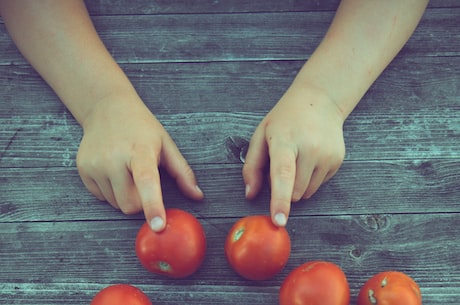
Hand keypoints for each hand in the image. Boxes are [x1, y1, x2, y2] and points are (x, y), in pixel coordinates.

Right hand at [76, 93, 202, 230]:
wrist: (107, 108)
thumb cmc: (142, 128)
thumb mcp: (166, 144)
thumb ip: (182, 172)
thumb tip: (198, 196)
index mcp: (140, 150)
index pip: (147, 182)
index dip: (153, 205)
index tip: (158, 225)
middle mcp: (114, 158)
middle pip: (130, 205)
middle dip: (141, 203)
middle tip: (144, 182)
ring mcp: (96, 164)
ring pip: (115, 204)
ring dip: (125, 197)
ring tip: (127, 172)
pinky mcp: (83, 169)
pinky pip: (101, 197)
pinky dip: (111, 192)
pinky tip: (113, 171)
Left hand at [243, 84, 345, 226]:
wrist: (320, 101)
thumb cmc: (285, 120)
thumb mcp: (261, 135)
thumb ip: (252, 166)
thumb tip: (250, 194)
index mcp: (286, 140)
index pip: (283, 174)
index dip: (280, 200)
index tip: (279, 220)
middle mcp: (310, 148)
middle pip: (294, 191)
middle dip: (284, 187)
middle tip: (283, 161)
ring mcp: (327, 155)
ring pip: (306, 193)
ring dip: (297, 185)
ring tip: (297, 158)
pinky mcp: (337, 161)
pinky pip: (318, 185)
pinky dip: (310, 179)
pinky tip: (310, 157)